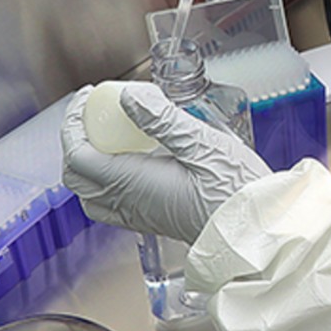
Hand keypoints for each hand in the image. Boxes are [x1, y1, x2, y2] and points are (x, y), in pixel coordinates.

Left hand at [60, 82, 268, 242]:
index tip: (87, 97)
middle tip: (94, 113)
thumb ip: (161, 119)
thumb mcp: (202, 143)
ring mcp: (139, 216)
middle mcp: (129, 204)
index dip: (74, 123)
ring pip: (92, 194)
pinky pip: (112, 203)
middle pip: (77, 177)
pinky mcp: (153, 220)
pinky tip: (132, 160)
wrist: (256, 233)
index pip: (79, 155)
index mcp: (132, 184)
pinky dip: (107, 179)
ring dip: (90, 163)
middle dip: (77, 140)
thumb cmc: (236, 193)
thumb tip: (128, 98)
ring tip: (109, 135)